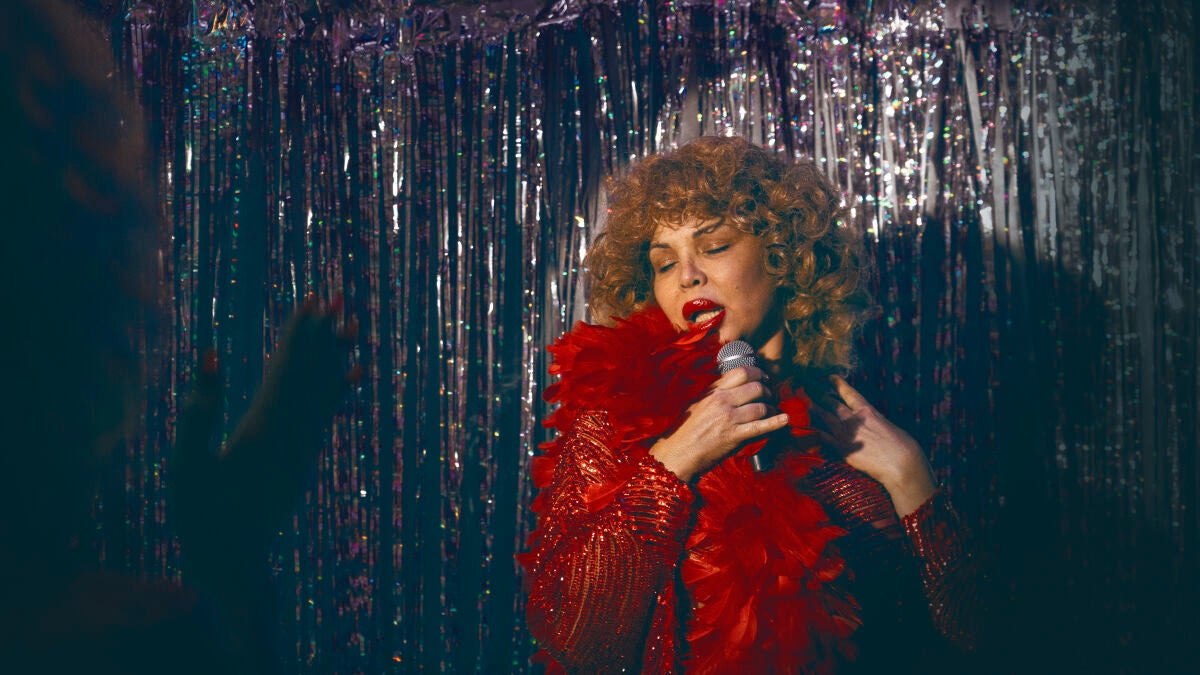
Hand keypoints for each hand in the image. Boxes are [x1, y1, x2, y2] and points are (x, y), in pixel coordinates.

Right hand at [171, 295, 358, 578]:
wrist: (232, 564)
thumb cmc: (199, 517)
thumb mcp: (186, 465)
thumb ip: (198, 412)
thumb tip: (208, 356)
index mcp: (263, 431)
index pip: (288, 369)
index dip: (300, 332)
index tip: (314, 299)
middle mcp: (292, 435)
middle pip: (313, 374)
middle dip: (324, 334)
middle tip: (340, 296)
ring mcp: (301, 448)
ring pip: (325, 392)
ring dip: (336, 355)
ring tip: (353, 323)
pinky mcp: (302, 460)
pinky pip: (326, 415)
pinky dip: (340, 390)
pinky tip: (356, 373)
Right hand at [650, 366, 788, 481]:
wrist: (678, 452)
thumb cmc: (685, 429)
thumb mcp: (697, 403)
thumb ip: (715, 392)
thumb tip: (733, 384)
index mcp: (713, 391)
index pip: (741, 372)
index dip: (758, 373)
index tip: (764, 377)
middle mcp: (722, 401)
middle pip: (756, 387)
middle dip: (768, 391)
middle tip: (770, 396)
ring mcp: (728, 418)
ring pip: (760, 406)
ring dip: (771, 408)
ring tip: (773, 411)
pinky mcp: (734, 436)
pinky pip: (760, 426)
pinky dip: (775, 422)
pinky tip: (784, 419)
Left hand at [810, 375, 935, 517]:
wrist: (901, 463)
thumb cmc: (903, 446)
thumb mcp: (889, 427)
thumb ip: (876, 423)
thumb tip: (873, 424)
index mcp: (868, 411)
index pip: (850, 394)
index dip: (838, 384)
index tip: (829, 377)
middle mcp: (854, 419)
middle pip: (832, 404)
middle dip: (819, 396)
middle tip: (806, 389)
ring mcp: (847, 434)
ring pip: (824, 418)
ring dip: (812, 411)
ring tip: (800, 405)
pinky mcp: (842, 449)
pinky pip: (823, 438)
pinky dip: (811, 433)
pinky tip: (801, 430)